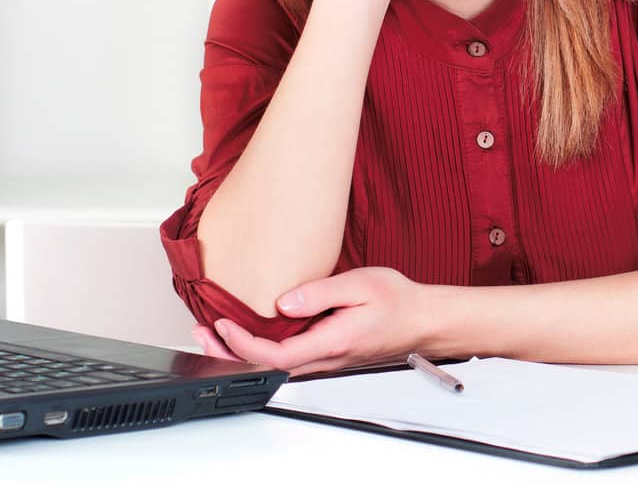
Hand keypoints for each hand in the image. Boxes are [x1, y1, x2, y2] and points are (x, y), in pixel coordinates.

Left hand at [190, 267, 438, 376]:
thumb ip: (321, 292)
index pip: (275, 354)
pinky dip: (258, 347)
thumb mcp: (361, 284)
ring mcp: (323, 359)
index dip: (242, 342)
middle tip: (202, 332)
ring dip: (240, 350)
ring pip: (273, 364)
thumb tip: (283, 302)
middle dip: (228, 351)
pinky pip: (285, 357)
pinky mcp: (325, 353)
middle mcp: (324, 357)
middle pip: (266, 366)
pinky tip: (250, 331)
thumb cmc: (398, 301)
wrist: (422, 319)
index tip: (222, 322)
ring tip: (214, 332)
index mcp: (331, 342)